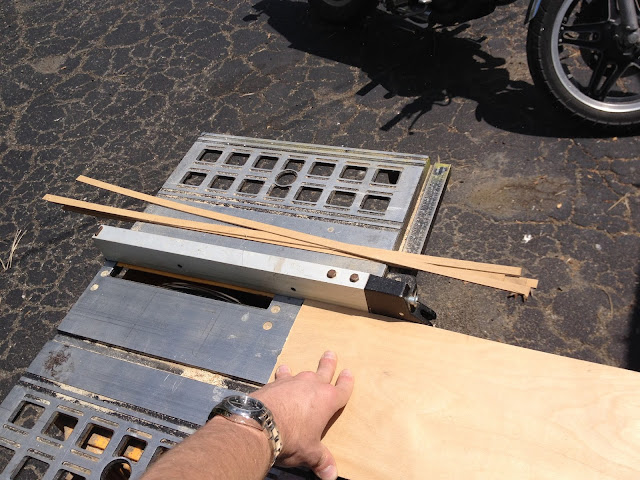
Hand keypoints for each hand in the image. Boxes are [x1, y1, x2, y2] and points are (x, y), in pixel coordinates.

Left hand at [253, 351, 353, 479]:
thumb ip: (321, 461)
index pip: (342, 389)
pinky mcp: (275, 383)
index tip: (349, 373)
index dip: (346, 382)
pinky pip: (281, 377)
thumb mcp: (310, 453)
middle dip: (329, 363)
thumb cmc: (292, 438)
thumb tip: (331, 476)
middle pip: (324, 371)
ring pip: (300, 373)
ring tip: (294, 367)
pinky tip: (278, 374)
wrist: (261, 424)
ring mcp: (293, 382)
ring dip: (300, 371)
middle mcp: (312, 386)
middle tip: (330, 353)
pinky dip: (281, 376)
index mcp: (327, 400)